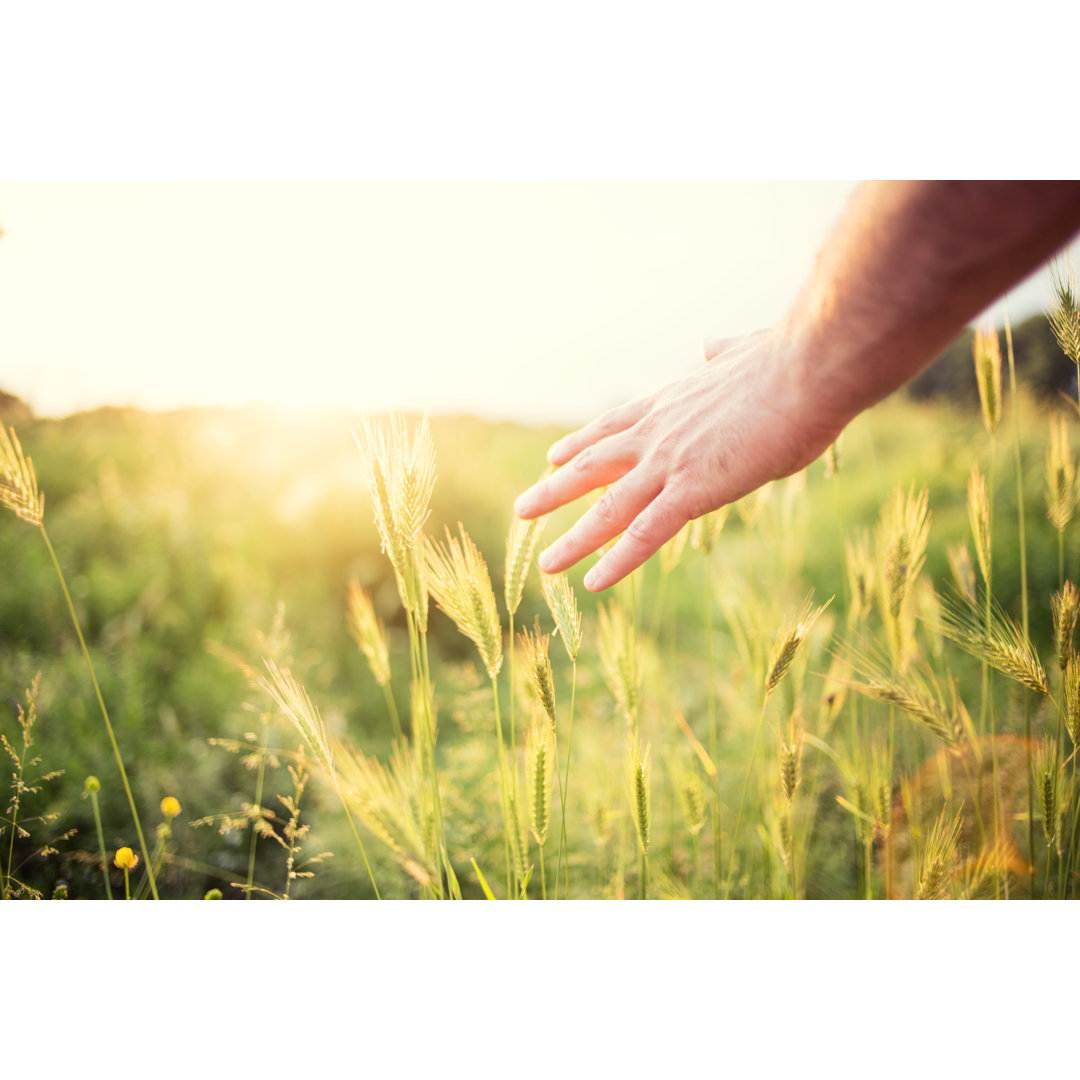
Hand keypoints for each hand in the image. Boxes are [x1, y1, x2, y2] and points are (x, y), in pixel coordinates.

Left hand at [512, 329, 840, 591]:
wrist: (808, 367)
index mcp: (670, 402)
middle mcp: (657, 433)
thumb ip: (721, 353)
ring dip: (573, 539)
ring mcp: (670, 463)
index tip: (553, 456)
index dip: (580, 444)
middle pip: (592, 467)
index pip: (612, 427)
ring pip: (608, 509)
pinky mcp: (694, 489)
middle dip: (555, 490)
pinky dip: (618, 561)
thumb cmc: (789, 361)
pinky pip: (645, 533)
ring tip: (545, 563)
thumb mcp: (745, 350)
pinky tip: (593, 583)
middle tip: (522, 509)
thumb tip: (710, 343)